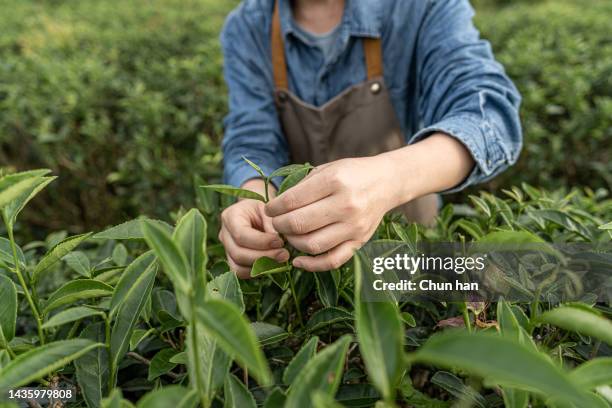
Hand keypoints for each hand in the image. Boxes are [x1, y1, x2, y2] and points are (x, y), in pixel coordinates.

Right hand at [219, 198, 289, 278]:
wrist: (259, 213)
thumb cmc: (265, 209)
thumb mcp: (269, 211)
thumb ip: (272, 225)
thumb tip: (277, 244)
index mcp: (230, 216)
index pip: (241, 235)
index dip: (261, 242)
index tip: (280, 242)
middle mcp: (224, 234)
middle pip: (238, 253)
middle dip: (263, 257)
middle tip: (284, 254)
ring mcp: (227, 249)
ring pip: (238, 267)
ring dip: (262, 267)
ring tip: (280, 260)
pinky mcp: (233, 261)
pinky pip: (241, 273)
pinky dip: (257, 272)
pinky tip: (273, 265)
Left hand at [265, 156, 397, 271]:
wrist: (386, 182)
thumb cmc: (351, 173)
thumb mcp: (326, 169)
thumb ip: (301, 186)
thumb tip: (275, 207)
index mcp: (334, 181)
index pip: (292, 201)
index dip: (274, 207)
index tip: (269, 209)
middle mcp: (345, 205)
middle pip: (300, 224)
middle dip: (279, 226)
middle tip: (276, 223)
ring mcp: (354, 226)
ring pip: (312, 245)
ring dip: (293, 243)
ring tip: (288, 235)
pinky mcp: (360, 241)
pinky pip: (332, 261)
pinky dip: (312, 266)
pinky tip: (298, 261)